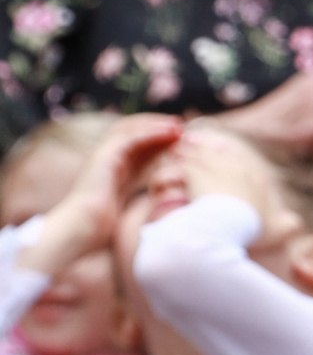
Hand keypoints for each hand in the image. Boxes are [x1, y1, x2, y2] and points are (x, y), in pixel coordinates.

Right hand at [22, 113, 179, 277]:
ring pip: (132, 129)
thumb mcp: (135, 205)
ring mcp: (105, 155)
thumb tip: (176, 196)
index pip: (141, 146)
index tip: (185, 139)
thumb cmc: (107, 226)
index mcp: (119, 169)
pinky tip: (169, 132)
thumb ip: (149, 194)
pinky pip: (129, 137)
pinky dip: (150, 131)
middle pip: (136, 133)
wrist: (84, 229)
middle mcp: (110, 159)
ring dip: (156, 124)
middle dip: (159, 126)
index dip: (162, 139)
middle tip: (183, 126)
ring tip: (178, 125)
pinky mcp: (104, 156)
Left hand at [172, 123, 295, 233]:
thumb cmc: (253, 230)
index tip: (226, 152)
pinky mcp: (197, 172)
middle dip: (212, 148)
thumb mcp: (277, 231)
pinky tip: (175, 154)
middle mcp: (239, 170)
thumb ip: (288, 226)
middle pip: (225, 155)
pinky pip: (187, 160)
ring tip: (184, 145)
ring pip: (205, 154)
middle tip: (201, 142)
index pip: (247, 165)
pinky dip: (181, 157)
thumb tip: (296, 222)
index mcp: (259, 180)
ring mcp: (218, 169)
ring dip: (194, 149)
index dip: (235, 159)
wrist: (231, 224)